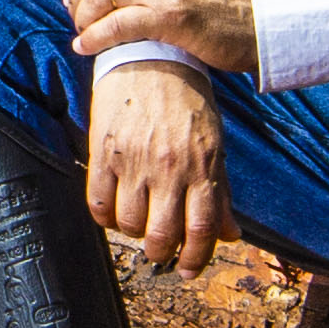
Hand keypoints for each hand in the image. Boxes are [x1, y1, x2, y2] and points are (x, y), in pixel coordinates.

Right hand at [87, 56, 228, 274]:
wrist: (151, 57)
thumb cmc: (186, 102)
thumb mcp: (213, 144)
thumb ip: (221, 192)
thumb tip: (231, 234)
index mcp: (202, 166)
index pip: (201, 230)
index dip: (195, 260)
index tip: (188, 270)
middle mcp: (169, 168)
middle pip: (161, 236)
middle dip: (160, 252)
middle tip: (159, 249)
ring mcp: (135, 161)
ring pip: (128, 225)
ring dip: (132, 231)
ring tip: (137, 219)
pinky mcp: (104, 152)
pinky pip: (97, 203)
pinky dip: (103, 216)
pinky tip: (112, 209)